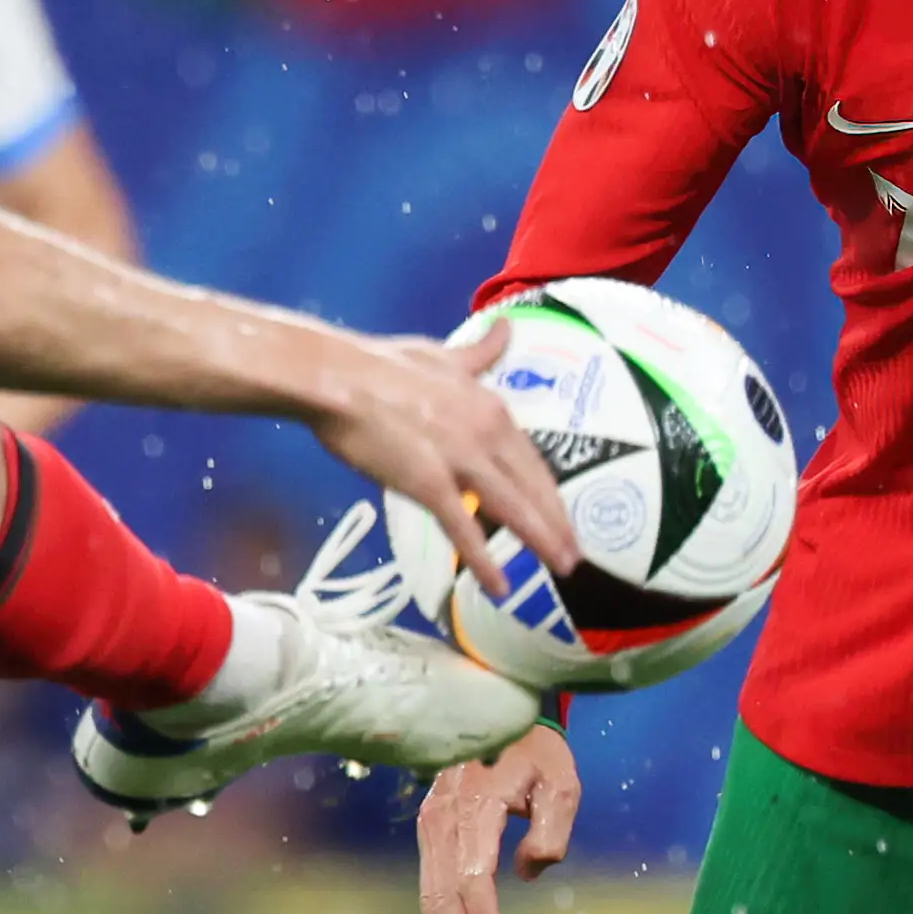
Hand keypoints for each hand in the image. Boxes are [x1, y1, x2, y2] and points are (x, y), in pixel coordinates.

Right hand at [303, 319, 577, 599]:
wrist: (337, 378)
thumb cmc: (382, 364)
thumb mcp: (443, 354)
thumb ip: (480, 353)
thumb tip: (508, 328)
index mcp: (490, 407)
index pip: (532, 459)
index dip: (550, 491)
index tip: (564, 516)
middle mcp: (487, 434)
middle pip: (533, 487)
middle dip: (558, 523)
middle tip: (575, 555)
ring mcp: (461, 460)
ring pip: (513, 508)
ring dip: (541, 541)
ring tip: (561, 568)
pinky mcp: (429, 483)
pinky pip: (464, 529)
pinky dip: (484, 560)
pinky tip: (500, 585)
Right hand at [418, 725, 583, 913]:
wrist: (499, 708)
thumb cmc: (537, 748)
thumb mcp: (561, 780)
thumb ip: (551, 828)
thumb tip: (527, 872)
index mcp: (476, 803)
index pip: (473, 871)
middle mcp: (444, 816)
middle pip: (443, 892)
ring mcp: (431, 823)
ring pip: (431, 892)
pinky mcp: (431, 830)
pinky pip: (431, 882)